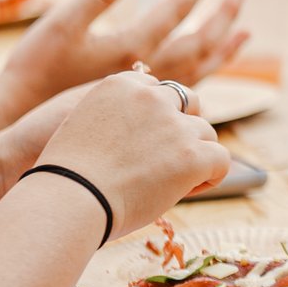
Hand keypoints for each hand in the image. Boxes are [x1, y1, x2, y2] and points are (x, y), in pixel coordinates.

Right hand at [0, 0, 235, 117]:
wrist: (20, 121)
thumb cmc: (35, 69)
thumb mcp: (61, 23)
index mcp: (132, 48)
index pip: (178, 10)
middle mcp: (149, 72)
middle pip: (202, 41)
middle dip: (225, 13)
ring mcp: (148, 93)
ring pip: (201, 68)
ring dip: (225, 46)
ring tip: (245, 31)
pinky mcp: (143, 108)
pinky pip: (191, 88)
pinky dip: (208, 72)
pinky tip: (212, 65)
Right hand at [36, 70, 228, 236]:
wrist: (66, 202)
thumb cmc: (66, 178)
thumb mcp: (82, 127)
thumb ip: (118, 116)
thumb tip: (148, 127)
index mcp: (120, 84)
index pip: (158, 88)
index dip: (159, 114)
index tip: (147, 138)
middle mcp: (150, 96)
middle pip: (189, 102)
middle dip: (184, 127)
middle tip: (169, 157)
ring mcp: (174, 124)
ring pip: (206, 133)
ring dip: (194, 154)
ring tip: (170, 180)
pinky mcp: (192, 153)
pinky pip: (221, 159)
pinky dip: (212, 175)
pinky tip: (189, 189)